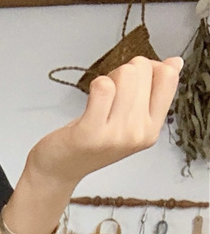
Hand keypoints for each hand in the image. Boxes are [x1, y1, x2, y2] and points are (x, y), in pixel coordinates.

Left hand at [27, 55, 182, 187]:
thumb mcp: (128, 120)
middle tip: (108, 97)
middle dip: (122, 72)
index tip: (131, 83)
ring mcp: (116, 135)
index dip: (148, 68)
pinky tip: (88, 103)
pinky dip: (94, 85)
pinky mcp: (91, 132)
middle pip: (142, 69)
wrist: (59, 170)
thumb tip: (175, 63)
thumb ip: (153, 94)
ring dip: (108, 78)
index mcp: (152, 129)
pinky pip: (103, 87)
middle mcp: (138, 134)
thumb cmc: (91, 141)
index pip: (168, 77)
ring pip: (125, 74)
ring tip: (98, 101)